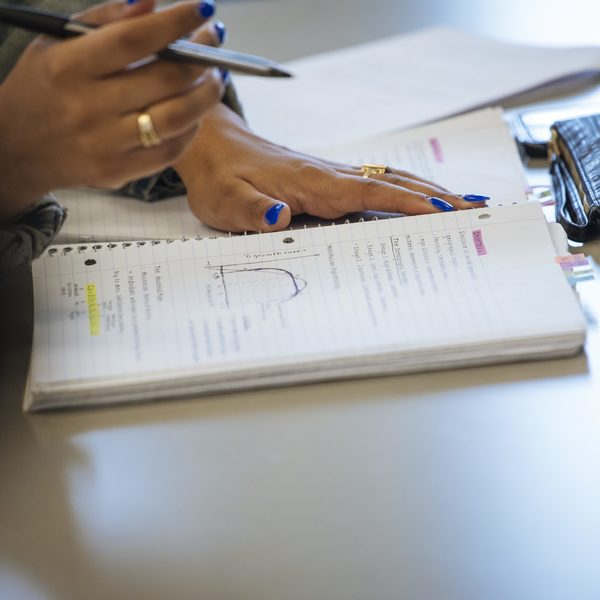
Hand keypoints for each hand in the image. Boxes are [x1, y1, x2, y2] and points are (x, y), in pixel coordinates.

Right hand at [0, 0, 223, 217]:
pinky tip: (196, 110)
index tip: (204, 8)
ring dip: (207, 94)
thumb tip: (152, 3)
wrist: (17, 148)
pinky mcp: (119, 171)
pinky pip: (171, 150)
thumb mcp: (57, 43)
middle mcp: (89, 107)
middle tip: (214, 42)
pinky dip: (192, 127)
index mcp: (69, 66)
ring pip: (177, 117)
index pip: (136, 39)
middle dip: (203, 57)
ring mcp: (106, 144)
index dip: (177, 22)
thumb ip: (104, 21)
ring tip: (215, 77)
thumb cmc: (42, 87)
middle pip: (166, 80)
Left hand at [174, 104, 486, 231]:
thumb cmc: (219, 177)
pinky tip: (415, 198)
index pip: (371, 192)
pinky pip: (375, 183)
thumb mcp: (225, 201)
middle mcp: (330, 175)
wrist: (213, 147)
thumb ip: (251, 212)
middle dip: (435, 196)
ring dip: (427, 191)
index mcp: (313, 183)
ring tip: (462, 203)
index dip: (407, 203)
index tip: (444, 212)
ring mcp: (331, 174)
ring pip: (389, 179)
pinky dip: (404, 190)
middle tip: (475, 209)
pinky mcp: (327, 178)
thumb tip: (279, 220)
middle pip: (394, 182)